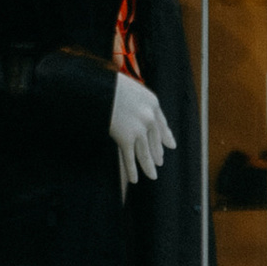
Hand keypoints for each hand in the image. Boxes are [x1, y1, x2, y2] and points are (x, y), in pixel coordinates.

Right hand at [110, 72, 173, 190]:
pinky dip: (132, 170)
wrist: (96, 87)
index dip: (165, 135)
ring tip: (152, 176)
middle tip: (160, 161)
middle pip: (154, 139)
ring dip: (148, 166)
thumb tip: (134, 109)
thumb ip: (136, 101)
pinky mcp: (126, 138)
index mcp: (152, 102)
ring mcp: (139, 129)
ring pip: (145, 153)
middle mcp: (149, 117)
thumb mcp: (129, 88)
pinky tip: (135, 180)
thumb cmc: (108, 85)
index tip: (169, 144)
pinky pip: (130, 158)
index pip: (161, 123)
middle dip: (157, 152)